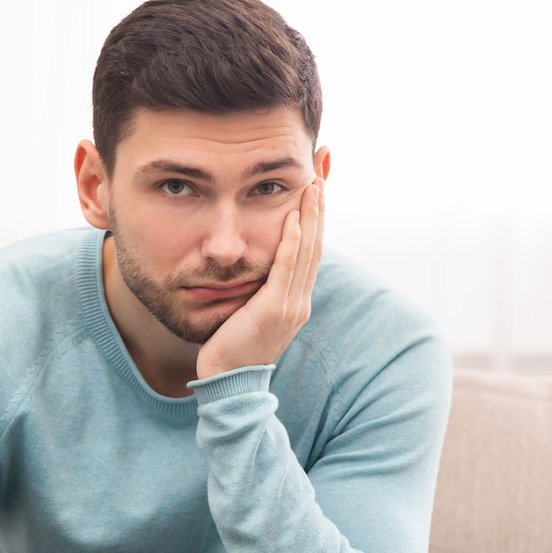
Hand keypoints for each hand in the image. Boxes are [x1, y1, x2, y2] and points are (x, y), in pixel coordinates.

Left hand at [196, 176, 324, 379]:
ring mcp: (290, 306)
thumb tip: (255, 264)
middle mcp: (300, 301)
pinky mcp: (274, 310)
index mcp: (297, 300)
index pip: (312, 249)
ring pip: (306, 252)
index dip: (317, 215)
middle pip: (316, 244)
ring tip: (314, 183)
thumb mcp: (251, 312)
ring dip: (311, 215)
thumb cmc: (233, 348)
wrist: (229, 383)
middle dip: (320, 205)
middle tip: (322, 169)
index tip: (318, 183)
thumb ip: (259, 288)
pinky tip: (293, 218)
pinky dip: (291, 242)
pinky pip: (285, 269)